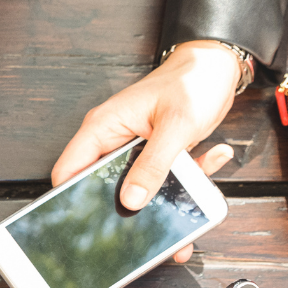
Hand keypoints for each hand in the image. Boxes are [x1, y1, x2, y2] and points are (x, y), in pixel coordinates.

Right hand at [50, 41, 240, 261]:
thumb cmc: (192, 81)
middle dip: (127, 206)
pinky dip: (189, 179)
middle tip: (148, 221)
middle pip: (103, 185)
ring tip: (191, 197)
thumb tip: (131, 200)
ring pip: (138, 187)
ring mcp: (135, 149)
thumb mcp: (175, 126)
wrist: (218, 66)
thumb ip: (154, 165)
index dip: (70, 198)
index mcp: (103, 127)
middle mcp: (114, 140)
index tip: (86, 221)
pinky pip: (164, 178)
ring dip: (166, 194)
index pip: (69, 170)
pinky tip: (212, 159)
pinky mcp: (156, 154)